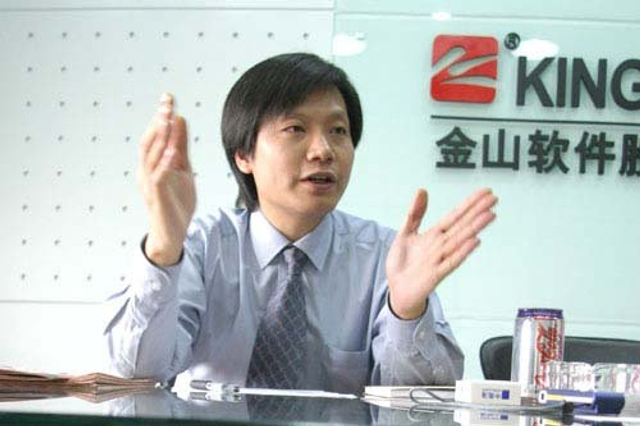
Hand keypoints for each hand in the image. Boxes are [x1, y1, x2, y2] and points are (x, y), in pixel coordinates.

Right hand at [138, 94, 195, 265]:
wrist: (174, 233)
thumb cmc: (176, 202)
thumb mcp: (182, 169)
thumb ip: (181, 146)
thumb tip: (180, 119)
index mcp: (151, 164)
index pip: (153, 135)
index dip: (159, 116)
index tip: (168, 97)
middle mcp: (145, 171)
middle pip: (148, 141)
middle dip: (157, 120)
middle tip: (166, 101)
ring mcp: (148, 184)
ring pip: (151, 156)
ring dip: (160, 136)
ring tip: (167, 117)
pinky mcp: (156, 196)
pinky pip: (158, 176)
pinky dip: (165, 162)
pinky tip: (173, 149)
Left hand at [386, 188, 497, 319]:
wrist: (397, 290)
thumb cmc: (402, 264)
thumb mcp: (405, 233)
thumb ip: (415, 213)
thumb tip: (422, 190)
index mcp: (434, 235)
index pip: (455, 215)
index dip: (470, 203)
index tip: (485, 192)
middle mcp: (441, 245)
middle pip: (462, 225)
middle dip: (477, 211)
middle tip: (494, 198)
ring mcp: (440, 259)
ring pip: (460, 240)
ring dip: (475, 227)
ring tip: (489, 214)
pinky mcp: (436, 274)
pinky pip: (452, 261)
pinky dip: (462, 251)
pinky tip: (474, 241)